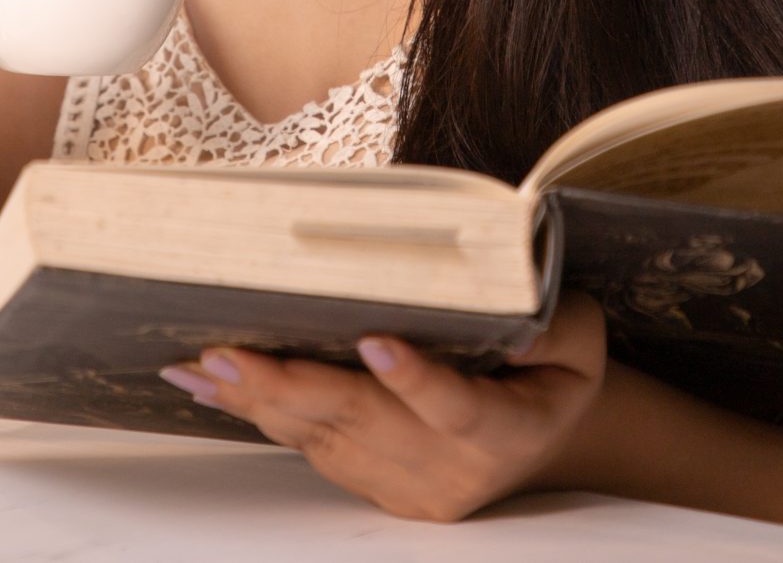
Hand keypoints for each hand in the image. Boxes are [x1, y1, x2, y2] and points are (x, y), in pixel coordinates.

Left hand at [160, 291, 608, 521]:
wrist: (544, 440)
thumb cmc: (554, 372)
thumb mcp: (579, 340)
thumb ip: (551, 321)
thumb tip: (512, 294)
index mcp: (507, 427)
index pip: (457, 406)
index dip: (415, 379)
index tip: (377, 342)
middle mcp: (450, 468)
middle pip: (363, 424)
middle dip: (290, 385)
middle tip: (228, 352)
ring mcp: (407, 486)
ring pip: (324, 438)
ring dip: (258, 399)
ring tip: (203, 365)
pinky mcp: (375, 488)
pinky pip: (310, 448)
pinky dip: (262, 411)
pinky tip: (217, 384)